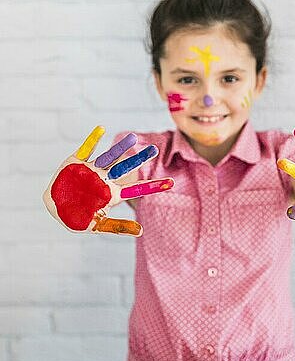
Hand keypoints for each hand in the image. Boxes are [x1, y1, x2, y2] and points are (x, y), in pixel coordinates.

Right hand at [43, 126, 173, 235]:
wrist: (56, 207)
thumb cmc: (78, 217)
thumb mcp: (98, 225)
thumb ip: (119, 227)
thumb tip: (141, 231)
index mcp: (112, 194)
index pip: (136, 189)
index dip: (153, 186)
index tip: (171, 183)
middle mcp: (105, 179)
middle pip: (125, 168)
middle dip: (139, 160)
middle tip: (154, 151)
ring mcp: (92, 169)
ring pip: (109, 157)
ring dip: (119, 148)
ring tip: (132, 138)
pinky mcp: (76, 162)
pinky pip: (86, 148)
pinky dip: (92, 140)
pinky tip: (101, 129)